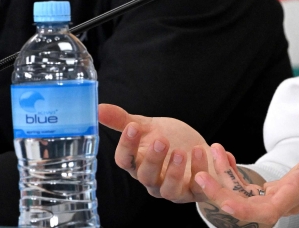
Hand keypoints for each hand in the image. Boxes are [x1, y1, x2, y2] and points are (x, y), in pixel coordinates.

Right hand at [99, 103, 217, 202]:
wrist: (197, 150)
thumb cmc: (170, 139)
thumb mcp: (148, 126)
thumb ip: (123, 119)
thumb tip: (98, 107)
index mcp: (138, 163)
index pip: (125, 160)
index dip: (127, 146)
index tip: (133, 127)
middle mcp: (153, 179)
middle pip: (146, 176)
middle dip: (153, 159)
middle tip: (161, 140)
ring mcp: (173, 188)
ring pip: (169, 189)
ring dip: (175, 171)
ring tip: (182, 151)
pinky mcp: (195, 190)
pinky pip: (197, 187)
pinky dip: (200, 170)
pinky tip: (200, 151)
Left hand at [194, 123, 298, 225]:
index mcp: (298, 192)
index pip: (266, 212)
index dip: (243, 210)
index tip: (223, 201)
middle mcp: (285, 200)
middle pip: (247, 209)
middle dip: (221, 195)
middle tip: (199, 175)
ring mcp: (278, 196)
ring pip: (243, 197)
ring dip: (223, 179)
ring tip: (213, 149)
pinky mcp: (274, 189)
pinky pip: (247, 188)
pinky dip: (233, 174)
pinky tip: (225, 155)